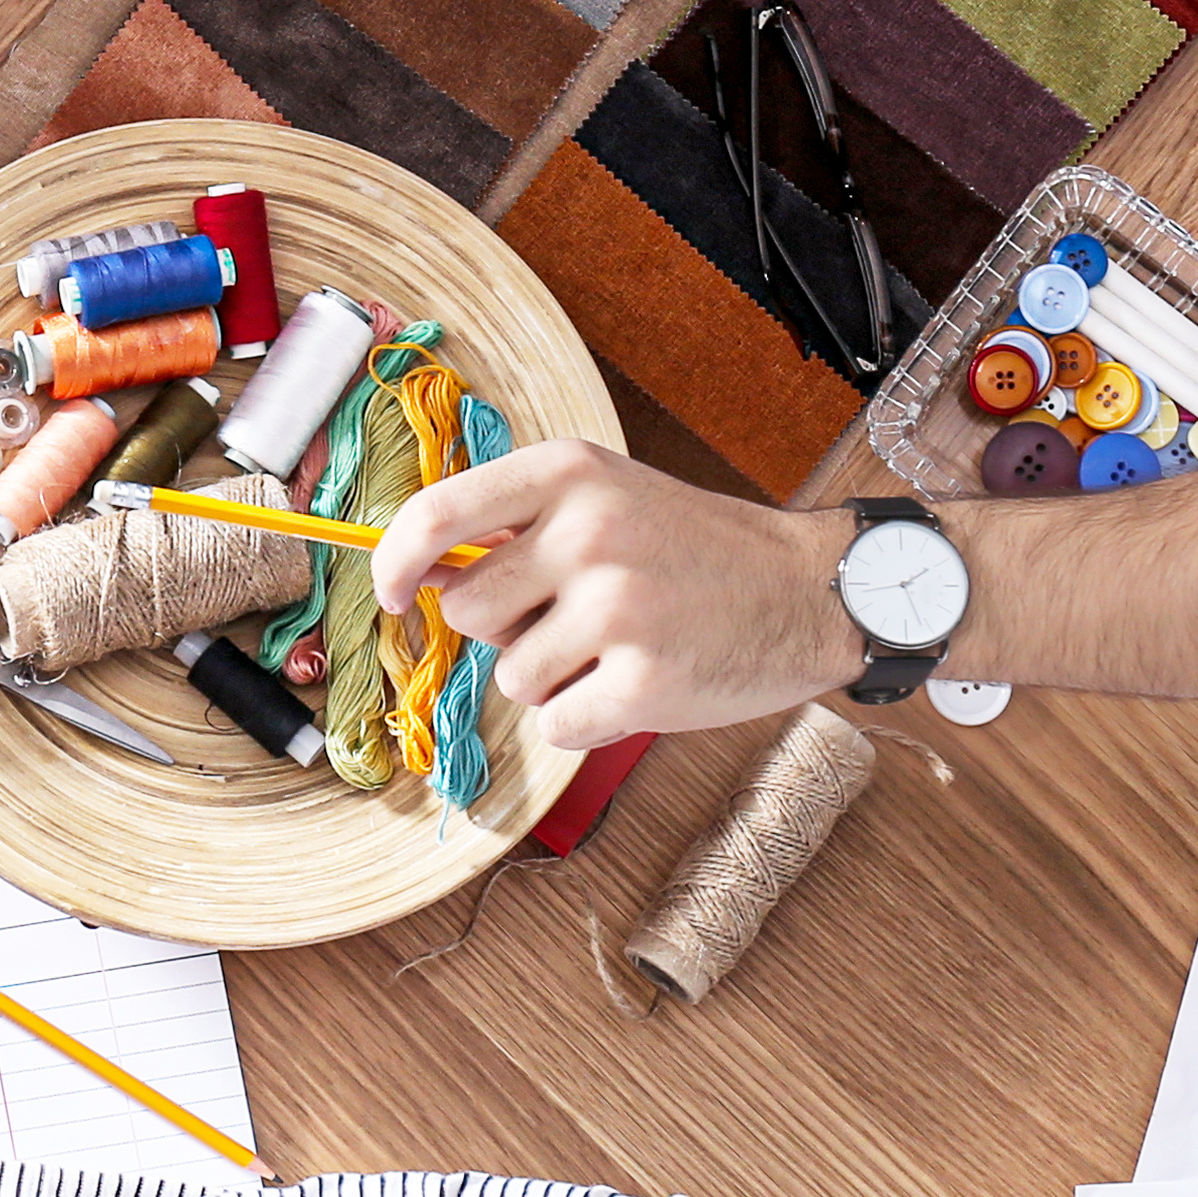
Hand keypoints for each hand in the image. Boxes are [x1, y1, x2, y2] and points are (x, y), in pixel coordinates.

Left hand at [381, 442, 851, 741]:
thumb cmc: (692, 545)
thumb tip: (422, 573)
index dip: (393, 563)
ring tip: (618, 647)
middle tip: (572, 616)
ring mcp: (619, 608)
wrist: (807, 590)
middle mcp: (590, 532)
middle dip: (502, 629)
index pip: (437, 516)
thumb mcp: (607, 494)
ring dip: (552, 678)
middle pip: (465, 611)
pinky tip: (640, 683)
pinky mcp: (646, 682)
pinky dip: (588, 719)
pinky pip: (558, 724)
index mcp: (570, 473)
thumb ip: (517, 523)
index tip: (390, 592)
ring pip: (511, 677)